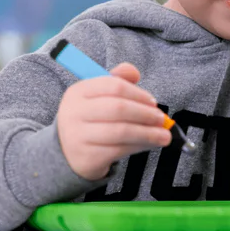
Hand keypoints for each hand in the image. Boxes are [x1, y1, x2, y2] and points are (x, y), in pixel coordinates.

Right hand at [57, 62, 171, 180]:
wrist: (66, 152)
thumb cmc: (90, 120)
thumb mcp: (97, 96)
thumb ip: (117, 80)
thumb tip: (135, 73)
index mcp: (78, 91)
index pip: (113, 86)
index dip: (138, 93)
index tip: (153, 102)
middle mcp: (75, 112)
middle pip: (118, 108)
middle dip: (145, 114)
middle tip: (161, 119)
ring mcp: (78, 136)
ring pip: (121, 131)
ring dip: (148, 133)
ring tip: (164, 136)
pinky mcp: (86, 157)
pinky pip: (120, 150)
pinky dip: (139, 146)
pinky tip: (150, 145)